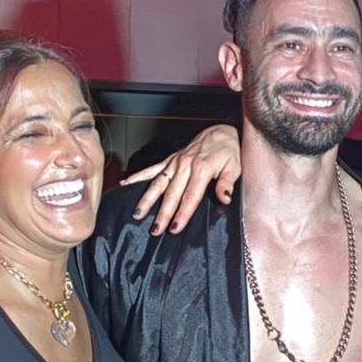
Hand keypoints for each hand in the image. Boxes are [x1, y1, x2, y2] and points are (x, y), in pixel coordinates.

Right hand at [121, 125, 240, 234]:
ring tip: (137, 214)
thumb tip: (224, 198)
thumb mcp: (235, 166)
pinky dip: (138, 176)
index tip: (175, 227)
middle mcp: (185, 165)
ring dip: (147, 199)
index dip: (182, 213)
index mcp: (202, 168)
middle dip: (163, 213)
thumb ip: (227, 183)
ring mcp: (175, 162)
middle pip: (172, 194)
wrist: (221, 131)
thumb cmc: (229, 150)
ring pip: (158, 183)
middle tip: (155, 230)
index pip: (190, 196)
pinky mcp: (170, 159)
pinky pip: (152, 168)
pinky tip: (125, 183)